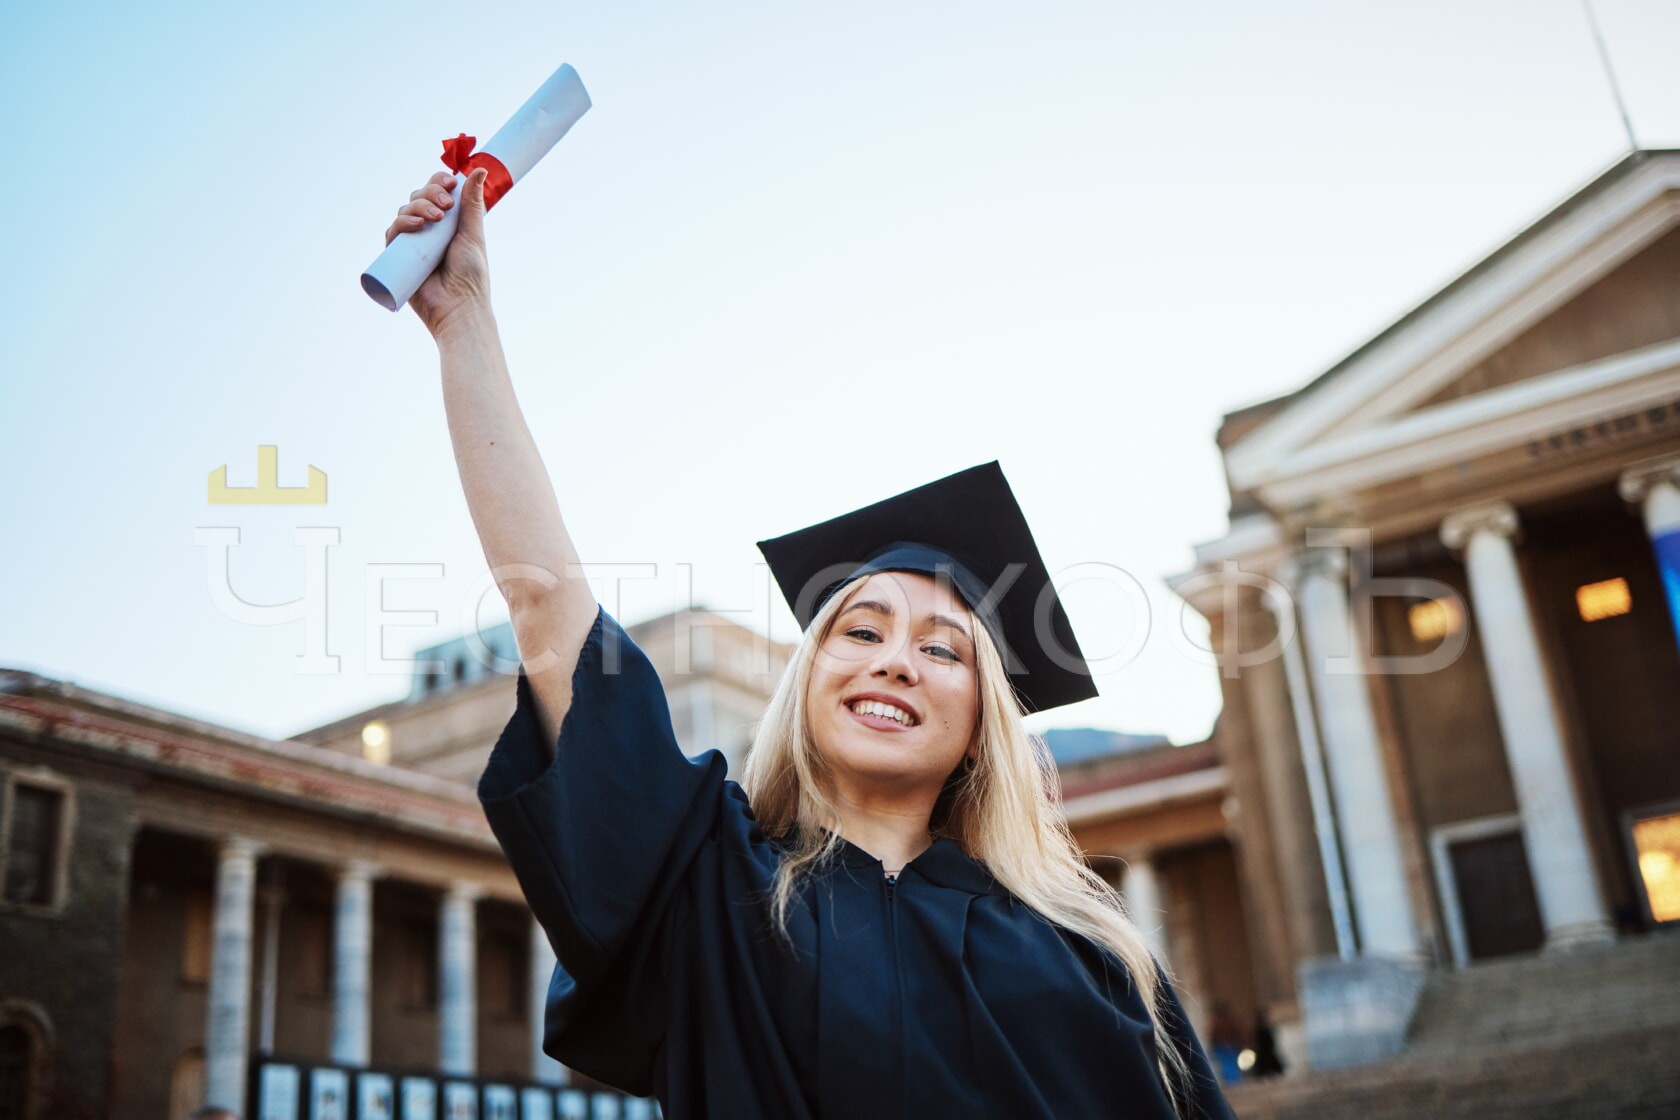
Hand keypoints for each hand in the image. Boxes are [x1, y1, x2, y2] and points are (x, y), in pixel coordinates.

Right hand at [383, 167, 491, 337]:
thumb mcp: (473, 235)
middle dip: (430, 194)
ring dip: (417, 206)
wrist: (459, 307)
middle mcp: (428, 230)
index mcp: (447, 223)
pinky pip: (393, 232)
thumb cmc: (471, 276)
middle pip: (419, 197)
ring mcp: (412, 243)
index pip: (436, 193)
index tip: (450, 181)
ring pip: (405, 211)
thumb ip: (473, 204)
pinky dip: (401, 223)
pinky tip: (416, 224)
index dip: (439, 183)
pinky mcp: (398, 257)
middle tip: (446, 206)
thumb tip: (481, 170)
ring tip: (435, 219)